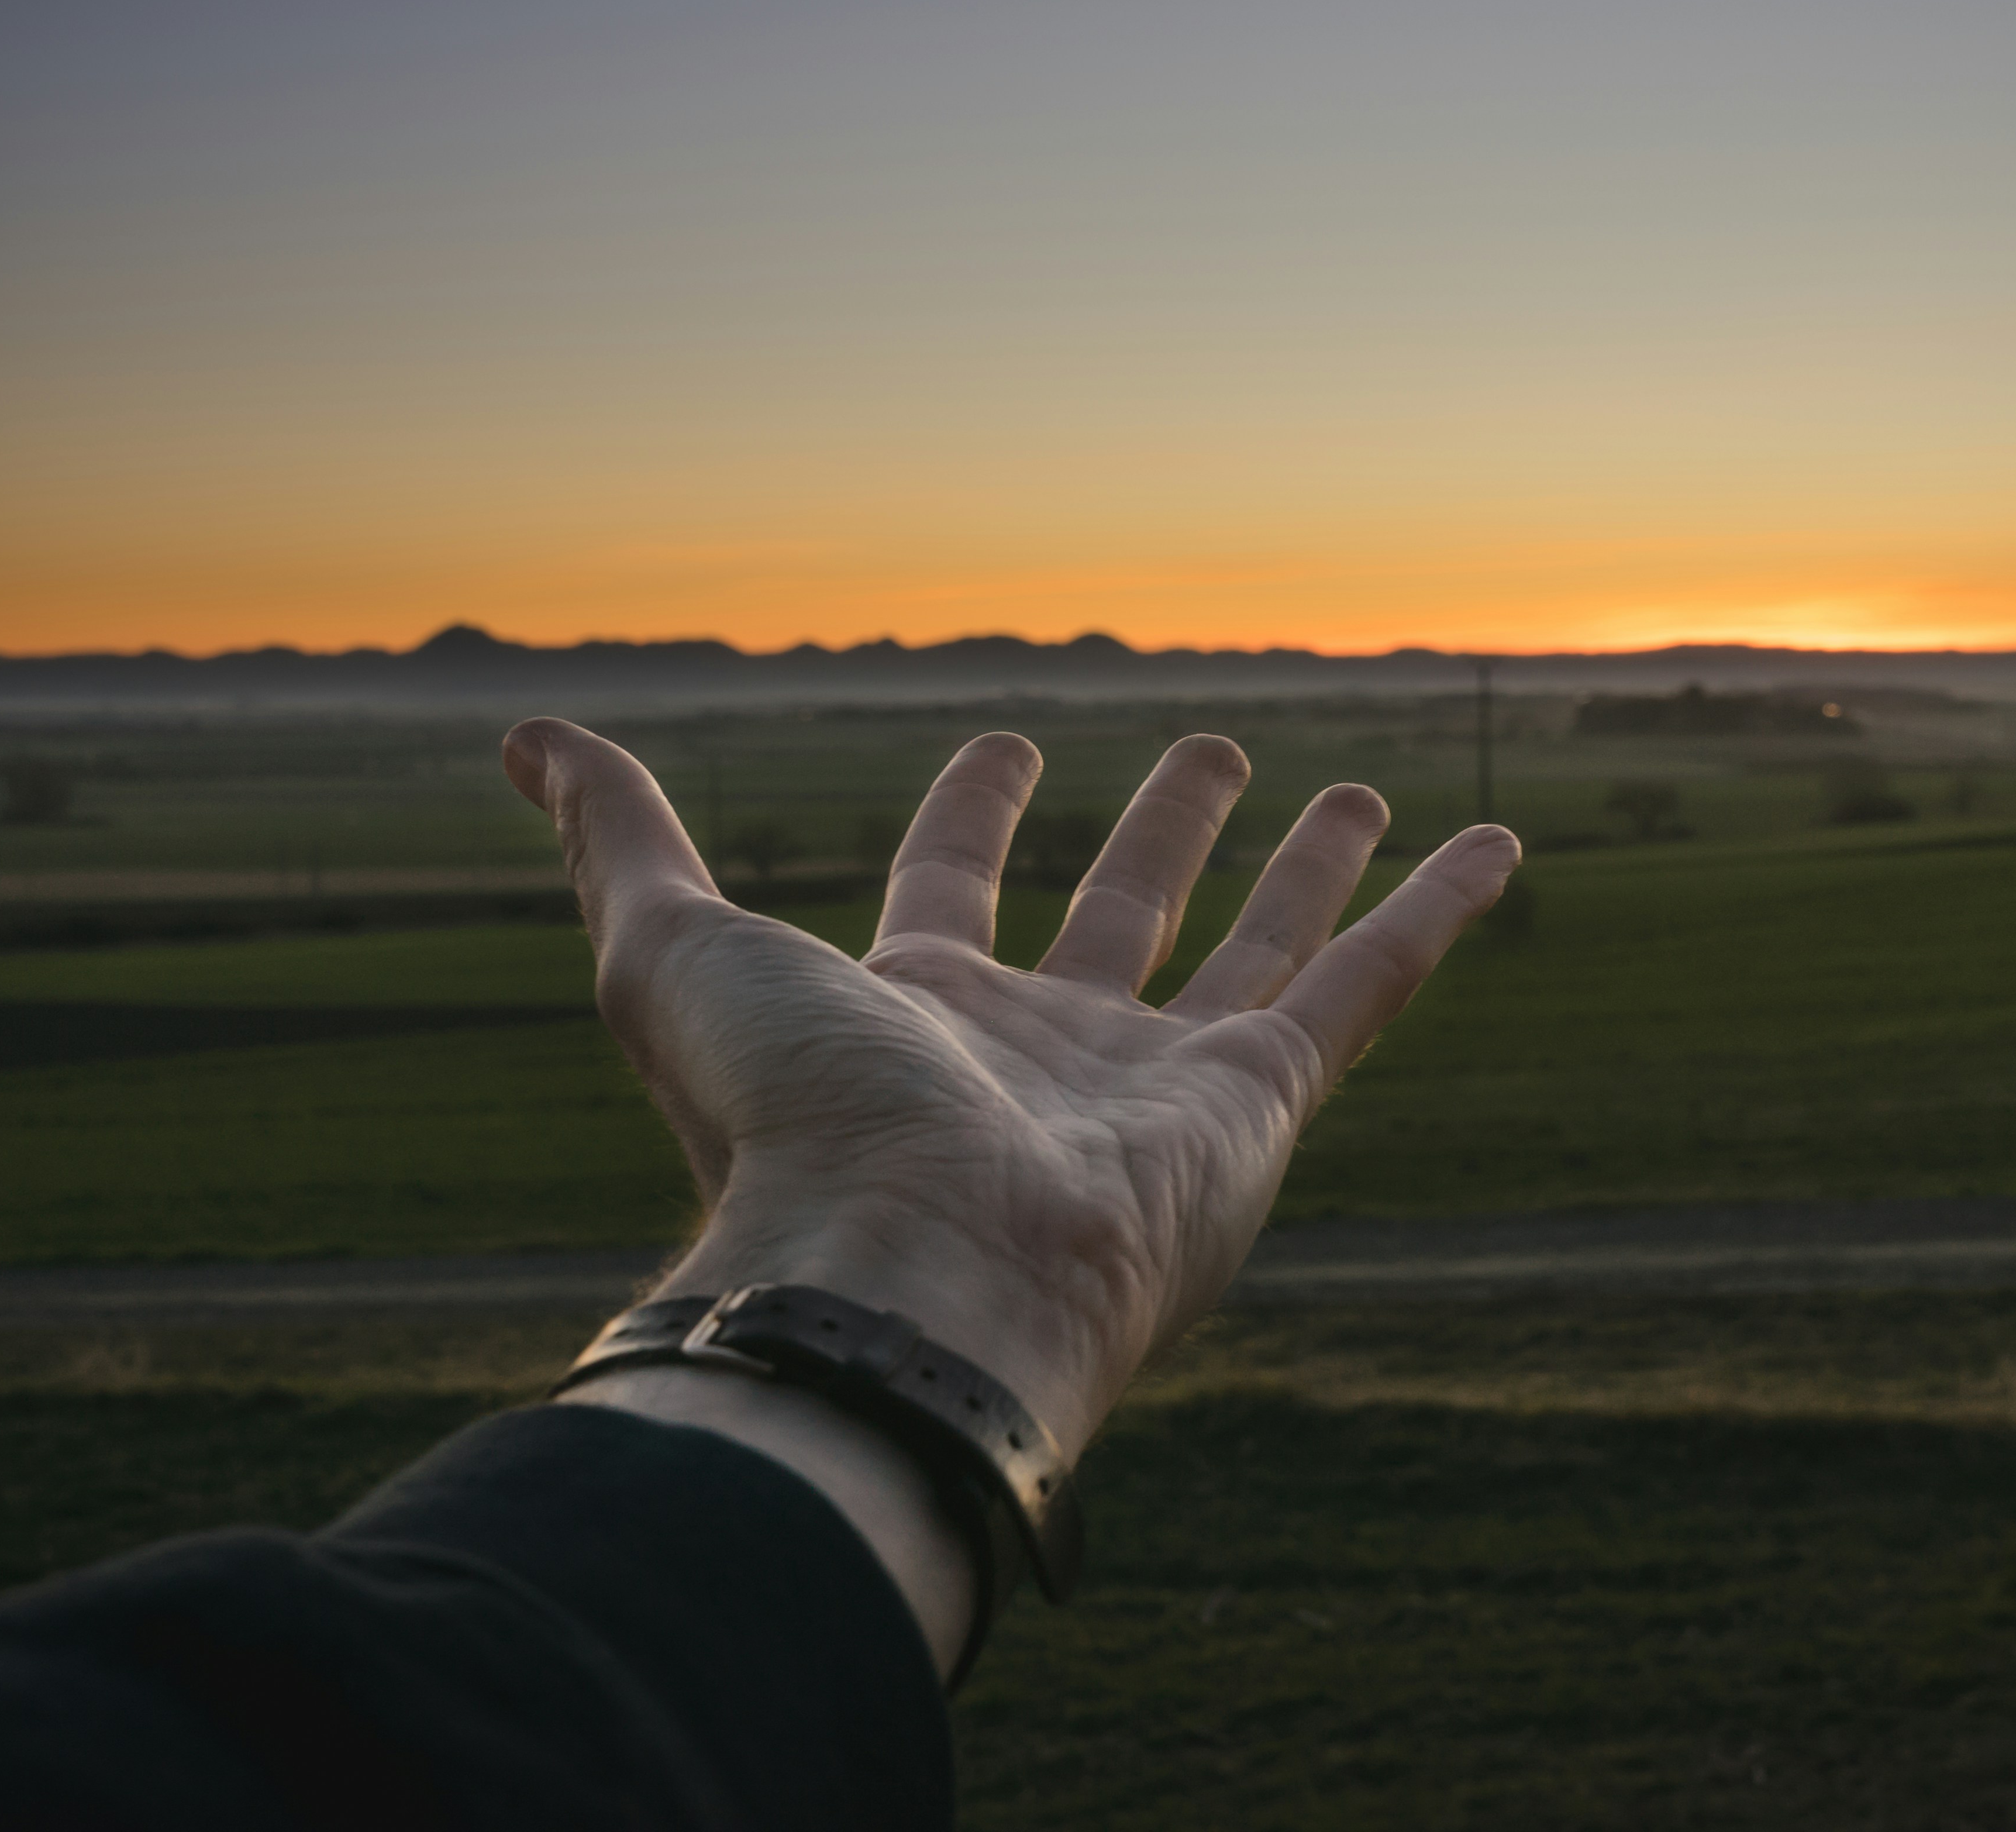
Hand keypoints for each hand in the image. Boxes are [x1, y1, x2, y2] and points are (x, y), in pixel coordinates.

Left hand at [502, 722, 1520, 1458]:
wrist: (908, 1277)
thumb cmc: (783, 1129)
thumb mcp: (667, 951)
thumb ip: (616, 840)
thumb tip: (525, 738)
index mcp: (918, 1018)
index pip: (955, 892)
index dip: (976, 817)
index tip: (1007, 745)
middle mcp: (1047, 1056)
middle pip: (1124, 919)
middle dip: (1167, 836)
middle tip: (1212, 751)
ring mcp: (1160, 1087)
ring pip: (1256, 950)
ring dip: (1305, 868)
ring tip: (1356, 788)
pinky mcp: (1260, 1109)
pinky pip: (1365, 988)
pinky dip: (1433, 913)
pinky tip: (1490, 843)